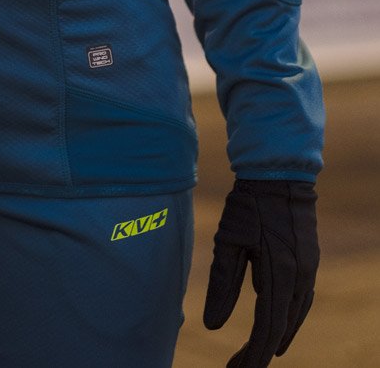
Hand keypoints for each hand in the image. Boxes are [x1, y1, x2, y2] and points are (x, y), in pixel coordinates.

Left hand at [203, 178, 318, 366]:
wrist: (279, 173)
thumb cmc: (249, 204)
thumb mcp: (228, 240)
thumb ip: (222, 284)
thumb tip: (212, 326)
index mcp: (281, 273)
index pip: (267, 328)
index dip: (253, 354)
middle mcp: (300, 277)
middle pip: (281, 328)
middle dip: (260, 352)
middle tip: (238, 367)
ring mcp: (309, 269)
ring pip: (294, 317)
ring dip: (276, 338)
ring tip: (255, 356)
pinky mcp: (309, 261)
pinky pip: (301, 301)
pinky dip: (288, 318)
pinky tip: (276, 326)